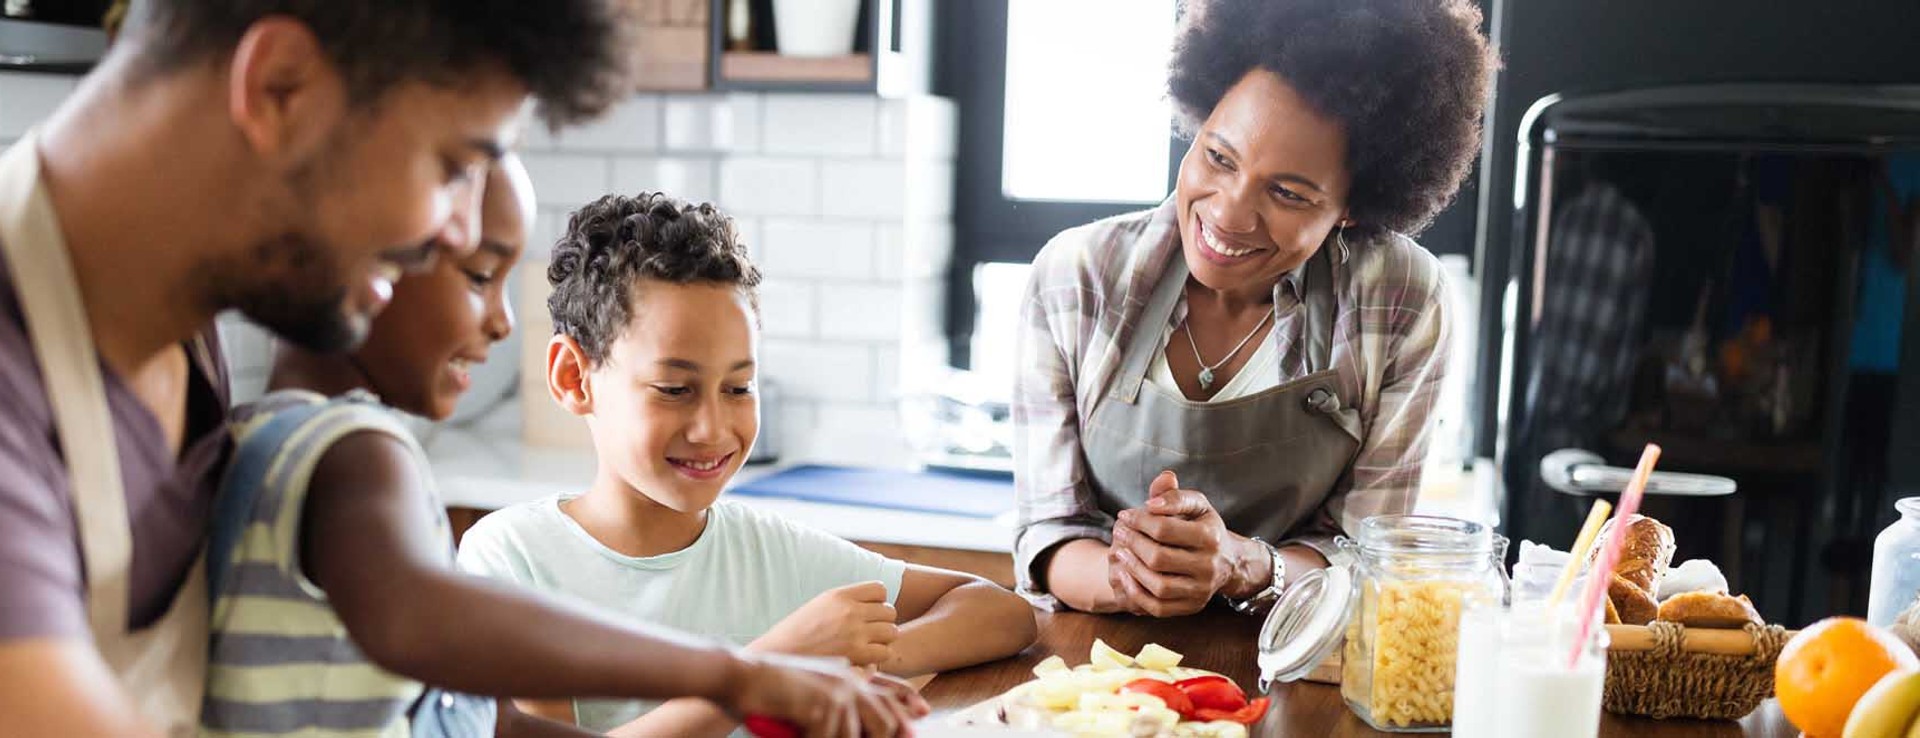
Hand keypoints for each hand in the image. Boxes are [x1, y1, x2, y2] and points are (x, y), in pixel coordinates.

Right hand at [722, 651, 926, 737]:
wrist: (741, 675)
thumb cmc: (772, 690)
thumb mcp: (813, 695)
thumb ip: (838, 705)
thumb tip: (857, 728)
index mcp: (848, 676)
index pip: (889, 691)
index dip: (907, 704)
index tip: (923, 713)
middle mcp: (848, 681)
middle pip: (886, 720)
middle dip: (885, 737)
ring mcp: (837, 691)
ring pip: (862, 734)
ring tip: (814, 734)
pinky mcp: (822, 704)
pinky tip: (804, 736)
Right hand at [752, 582, 899, 667]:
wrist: (780, 656)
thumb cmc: (797, 633)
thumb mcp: (819, 605)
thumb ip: (844, 601)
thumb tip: (872, 601)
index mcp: (840, 595)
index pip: (879, 589)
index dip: (877, 602)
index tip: (867, 613)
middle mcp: (850, 610)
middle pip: (889, 611)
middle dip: (882, 622)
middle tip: (869, 633)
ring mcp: (855, 632)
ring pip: (891, 632)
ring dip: (883, 640)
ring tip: (867, 646)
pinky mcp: (857, 654)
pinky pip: (885, 652)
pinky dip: (878, 657)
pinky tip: (864, 659)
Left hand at [1106, 471, 1257, 616]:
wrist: (1228, 560)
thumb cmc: (1203, 527)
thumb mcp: (1196, 505)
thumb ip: (1174, 496)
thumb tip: (1151, 503)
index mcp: (1210, 537)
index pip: (1164, 529)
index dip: (1139, 521)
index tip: (1125, 515)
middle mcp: (1209, 566)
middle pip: (1159, 558)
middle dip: (1133, 544)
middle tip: (1119, 532)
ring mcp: (1201, 590)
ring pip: (1159, 586)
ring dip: (1132, 569)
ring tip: (1120, 552)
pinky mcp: (1192, 606)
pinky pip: (1158, 607)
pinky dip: (1137, 593)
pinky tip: (1126, 575)